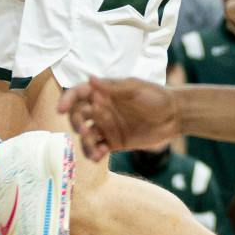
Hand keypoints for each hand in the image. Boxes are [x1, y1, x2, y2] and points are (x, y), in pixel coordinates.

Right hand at [59, 78, 179, 160]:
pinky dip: (94, 154)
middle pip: (77, 116)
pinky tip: (99, 156)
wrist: (174, 116)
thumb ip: (113, 88)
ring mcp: (106, 126)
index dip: (67, 100)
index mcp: (104, 92)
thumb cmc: (156, 96)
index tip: (60, 109)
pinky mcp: (113, 142)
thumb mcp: (135, 89)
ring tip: (94, 149)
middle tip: (83, 130)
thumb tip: (90, 78)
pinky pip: (97, 149)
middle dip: (75, 123)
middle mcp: (101, 109)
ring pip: (85, 135)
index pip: (79, 94)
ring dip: (84, 143)